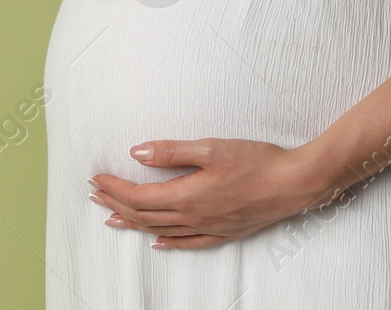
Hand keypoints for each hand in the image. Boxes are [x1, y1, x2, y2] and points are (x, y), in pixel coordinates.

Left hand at [88, 138, 333, 248]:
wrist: (295, 183)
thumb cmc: (256, 161)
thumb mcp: (210, 147)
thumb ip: (171, 151)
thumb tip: (137, 152)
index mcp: (187, 195)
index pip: (139, 196)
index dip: (114, 188)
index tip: (96, 178)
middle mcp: (194, 216)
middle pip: (145, 215)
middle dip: (116, 204)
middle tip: (94, 195)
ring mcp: (210, 227)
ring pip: (162, 230)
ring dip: (134, 223)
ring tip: (112, 218)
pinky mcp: (225, 231)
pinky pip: (189, 242)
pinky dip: (169, 243)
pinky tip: (158, 242)